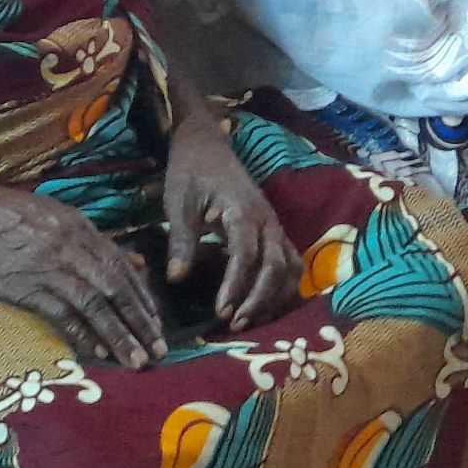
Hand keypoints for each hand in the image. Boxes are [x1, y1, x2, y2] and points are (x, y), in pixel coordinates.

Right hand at [0, 178, 165, 368]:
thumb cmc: (2, 213)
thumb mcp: (54, 214)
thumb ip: (93, 240)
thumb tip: (134, 261)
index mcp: (79, 226)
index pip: (121, 266)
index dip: (142, 297)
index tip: (155, 322)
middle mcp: (71, 246)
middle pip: (116, 288)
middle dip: (141, 321)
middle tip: (160, 349)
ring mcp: (50, 267)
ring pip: (96, 306)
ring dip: (120, 336)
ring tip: (138, 360)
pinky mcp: (27, 287)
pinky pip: (63, 315)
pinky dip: (84, 335)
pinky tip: (100, 353)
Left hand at [161, 113, 300, 333]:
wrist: (206, 143)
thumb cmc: (190, 171)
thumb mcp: (178, 202)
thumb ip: (182, 239)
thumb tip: (176, 277)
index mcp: (243, 212)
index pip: (246, 256)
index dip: (236, 287)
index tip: (220, 312)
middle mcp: (267, 221)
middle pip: (275, 267)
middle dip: (257, 300)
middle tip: (233, 324)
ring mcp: (275, 226)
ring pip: (290, 269)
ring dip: (274, 298)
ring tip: (249, 320)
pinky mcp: (275, 230)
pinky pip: (291, 263)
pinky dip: (284, 288)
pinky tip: (265, 306)